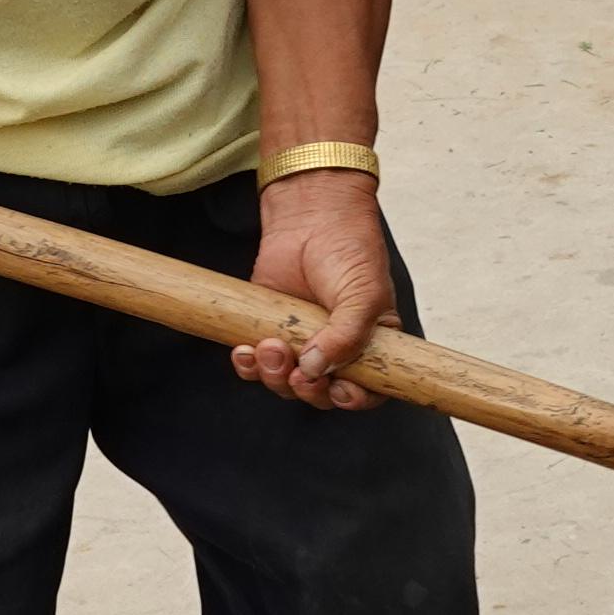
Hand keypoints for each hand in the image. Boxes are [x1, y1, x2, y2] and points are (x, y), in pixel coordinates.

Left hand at [232, 167, 394, 409]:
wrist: (311, 215)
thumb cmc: (350, 251)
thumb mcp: (365, 294)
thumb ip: (347, 337)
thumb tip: (315, 370)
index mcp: (369, 345)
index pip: (367, 389)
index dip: (354, 399)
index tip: (339, 391)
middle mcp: (335, 349)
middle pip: (320, 394)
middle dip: (307, 391)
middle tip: (300, 373)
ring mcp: (299, 342)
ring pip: (285, 384)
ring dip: (274, 375)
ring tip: (270, 346)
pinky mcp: (266, 329)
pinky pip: (255, 365)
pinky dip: (247, 366)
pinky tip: (244, 351)